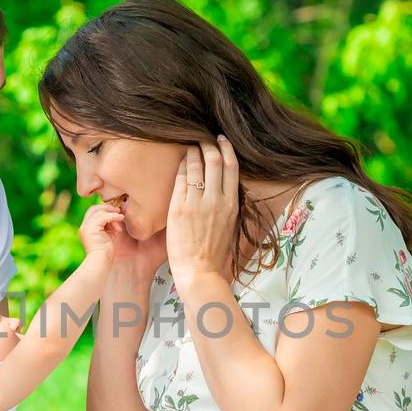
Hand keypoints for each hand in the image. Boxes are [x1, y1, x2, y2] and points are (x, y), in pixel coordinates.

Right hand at [79, 201, 126, 261]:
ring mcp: (86, 227)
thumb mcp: (108, 235)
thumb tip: (117, 216)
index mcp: (86, 228)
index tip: (115, 214)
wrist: (100, 262)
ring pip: (99, 211)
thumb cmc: (106, 252)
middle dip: (107, 209)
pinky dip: (113, 216)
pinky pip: (103, 216)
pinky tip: (120, 218)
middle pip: (94, 209)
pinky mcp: (91, 228)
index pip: (92, 212)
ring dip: (111, 213)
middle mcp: (84, 226)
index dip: (104, 210)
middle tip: (118, 212)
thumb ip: (109, 225)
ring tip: (120, 219)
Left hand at [166, 136, 239, 290]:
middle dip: (208, 144)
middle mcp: (217, 200)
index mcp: (232, 204)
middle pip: (215, 160)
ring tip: (189, 146)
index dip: (226, 149)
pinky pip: (181, 179)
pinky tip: (179, 161)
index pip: (232, 167)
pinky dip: (181, 166)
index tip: (221, 141)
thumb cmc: (214, 253)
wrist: (200, 272)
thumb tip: (223, 189)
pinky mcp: (179, 208)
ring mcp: (198, 203)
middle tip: (202, 138)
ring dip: (193, 151)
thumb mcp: (229, 225)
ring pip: (198, 165)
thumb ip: (226, 205)